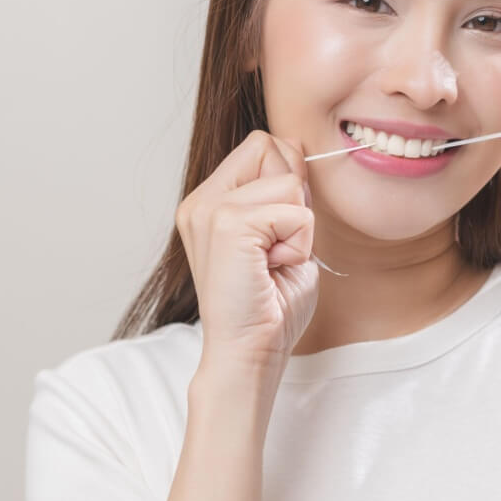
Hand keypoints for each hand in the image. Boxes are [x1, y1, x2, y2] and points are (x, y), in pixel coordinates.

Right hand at [175, 130, 319, 377]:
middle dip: (292, 196)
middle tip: (275, 249)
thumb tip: (296, 147)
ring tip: (273, 263)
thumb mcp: (282, 237)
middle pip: (270, 147)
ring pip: (289, 182)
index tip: (278, 233)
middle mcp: (202, 200)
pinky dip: (299, 244)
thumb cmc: (268, 307)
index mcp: (209, 201)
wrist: (248, 354)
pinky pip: (296, 212)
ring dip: (298, 228)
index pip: (261, 146)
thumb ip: (285, 196)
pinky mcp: (227, 224)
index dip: (287, 181)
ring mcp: (210, 209)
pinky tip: (273, 270)